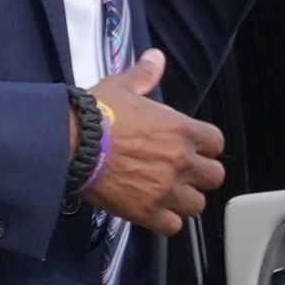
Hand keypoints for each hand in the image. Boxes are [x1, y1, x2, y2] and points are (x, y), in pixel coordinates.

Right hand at [80, 50, 226, 235]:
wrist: (68, 143)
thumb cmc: (94, 114)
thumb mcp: (122, 87)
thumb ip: (144, 75)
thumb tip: (155, 57)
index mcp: (181, 130)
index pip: (216, 142)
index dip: (206, 146)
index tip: (194, 148)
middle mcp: (180, 161)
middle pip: (214, 177)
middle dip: (201, 176)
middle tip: (183, 174)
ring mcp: (165, 189)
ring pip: (197, 205)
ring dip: (185, 200)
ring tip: (167, 194)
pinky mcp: (147, 212)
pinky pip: (172, 226)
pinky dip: (165, 222)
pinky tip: (154, 212)